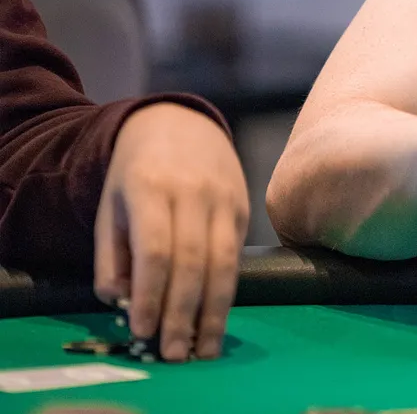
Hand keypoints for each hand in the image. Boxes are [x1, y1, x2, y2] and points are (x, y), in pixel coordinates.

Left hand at [94, 102, 248, 360]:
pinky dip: (227, 292)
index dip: (151, 293)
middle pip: (194, 261)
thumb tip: (124, 302)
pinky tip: (216, 319)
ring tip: (203, 348)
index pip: (156, 249)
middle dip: (183, 312)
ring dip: (214, 311)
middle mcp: (194, 192)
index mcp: (151, 188)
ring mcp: (225, 198)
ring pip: (225, 262)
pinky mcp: (244, 207)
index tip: (142, 330)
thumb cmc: (136, 175)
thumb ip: (111, 258)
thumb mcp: (109, 210)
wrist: (181, 126)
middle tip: (174, 352)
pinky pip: (237, 256)